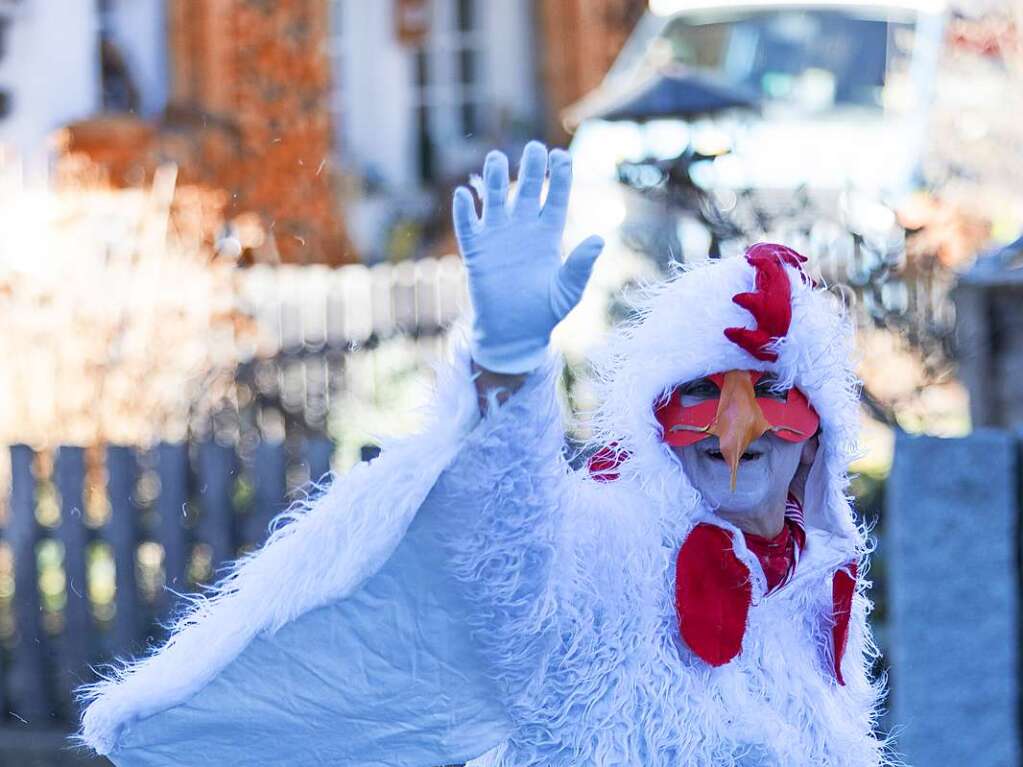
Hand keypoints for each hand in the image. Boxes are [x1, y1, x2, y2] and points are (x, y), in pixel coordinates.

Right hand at [452, 141, 604, 374]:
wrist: (514, 334)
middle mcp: (522, 229)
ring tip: (495, 158)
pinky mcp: (475, 251)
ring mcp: (497, 237)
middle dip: (530, 168)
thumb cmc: (545, 313)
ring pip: (493, 199)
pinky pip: (468, 225)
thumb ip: (581, 265)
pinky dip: (464, 210)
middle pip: (525, 189)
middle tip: (534, 148)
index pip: (555, 198)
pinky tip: (464, 195)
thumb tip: (598, 240)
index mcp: (548, 235)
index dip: (559, 177)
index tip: (562, 157)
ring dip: (493, 179)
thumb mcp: (568, 290)